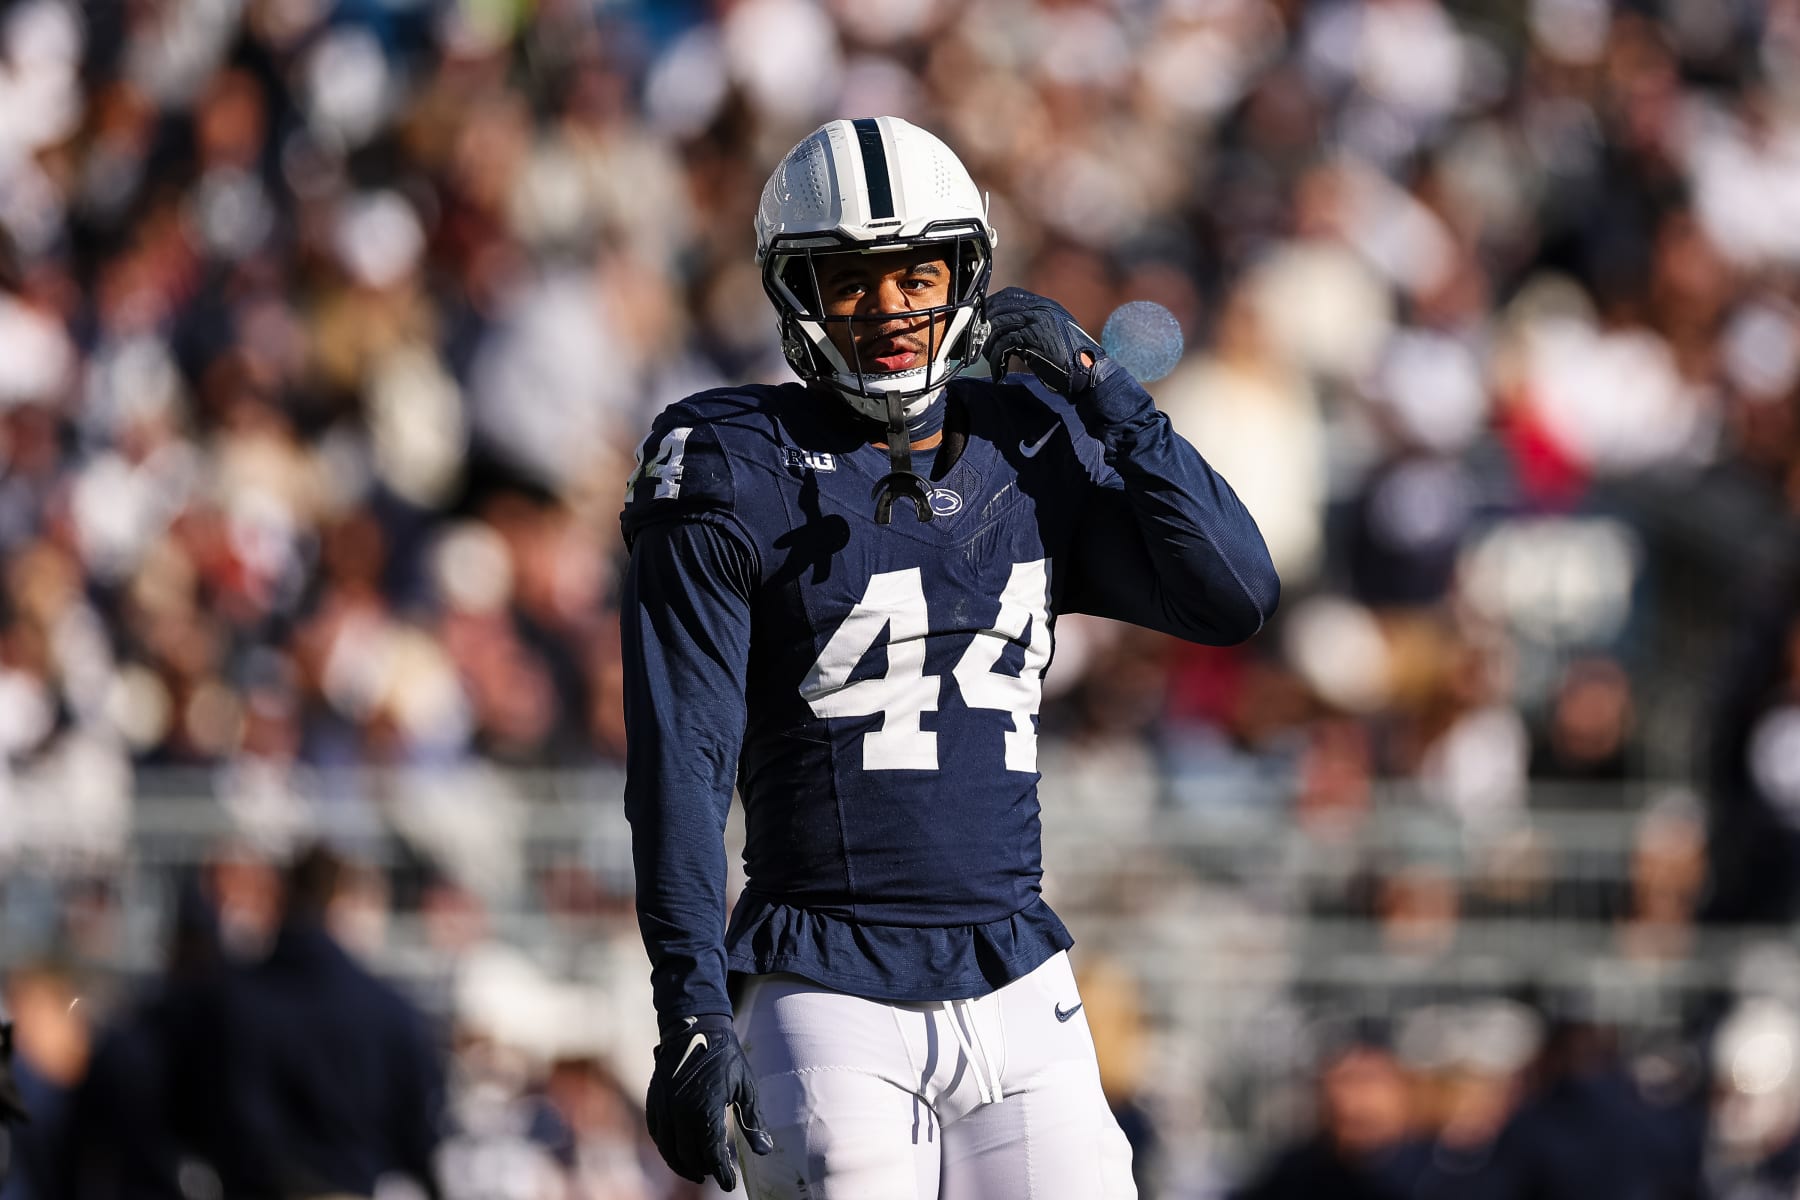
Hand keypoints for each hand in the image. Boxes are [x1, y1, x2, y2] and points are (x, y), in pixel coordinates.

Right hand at [645, 1015, 772, 1189]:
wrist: (696, 1026)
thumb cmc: (726, 1056)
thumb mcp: (746, 1087)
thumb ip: (753, 1121)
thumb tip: (765, 1150)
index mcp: (705, 1108)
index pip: (712, 1153)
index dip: (721, 1173)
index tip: (729, 1184)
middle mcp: (680, 1111)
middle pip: (688, 1155)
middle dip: (703, 1169)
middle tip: (716, 1175)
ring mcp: (664, 1106)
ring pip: (669, 1149)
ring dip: (682, 1164)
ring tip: (698, 1170)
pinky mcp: (654, 1100)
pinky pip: (657, 1133)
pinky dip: (667, 1148)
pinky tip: (677, 1151)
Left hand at [985, 287, 1106, 394]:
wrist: (1088, 373)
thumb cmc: (1072, 361)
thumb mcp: (1052, 337)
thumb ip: (1033, 330)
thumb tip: (1006, 334)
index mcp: (1046, 306)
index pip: (1011, 294)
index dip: (993, 307)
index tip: (983, 324)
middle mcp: (1042, 308)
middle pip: (1000, 306)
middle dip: (985, 327)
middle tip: (981, 346)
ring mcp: (1038, 320)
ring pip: (998, 324)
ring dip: (989, 346)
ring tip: (992, 361)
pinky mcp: (1034, 336)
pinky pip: (1004, 343)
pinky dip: (997, 359)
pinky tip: (999, 371)